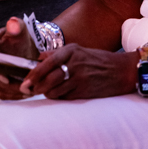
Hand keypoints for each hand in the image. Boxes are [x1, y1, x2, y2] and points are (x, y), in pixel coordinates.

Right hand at [0, 17, 38, 99]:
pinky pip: (0, 91)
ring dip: (11, 90)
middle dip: (5, 83)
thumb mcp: (20, 29)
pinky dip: (11, 94)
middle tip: (21, 87)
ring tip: (27, 91)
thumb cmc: (18, 38)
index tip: (5, 77)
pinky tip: (23, 93)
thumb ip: (16, 26)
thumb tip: (13, 24)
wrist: (22, 48)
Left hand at [18, 44, 136, 100]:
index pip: (46, 63)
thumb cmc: (99, 60)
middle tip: (30, 90)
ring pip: (54, 91)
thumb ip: (58, 54)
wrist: (122, 71)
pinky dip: (59, 97)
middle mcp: (75, 63)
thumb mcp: (79, 50)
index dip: (33, 74)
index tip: (24, 82)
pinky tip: (61, 94)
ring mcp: (80, 78)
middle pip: (48, 79)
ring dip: (47, 94)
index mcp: (71, 50)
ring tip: (46, 92)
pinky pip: (65, 97)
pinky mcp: (84, 91)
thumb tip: (39, 58)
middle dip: (36, 87)